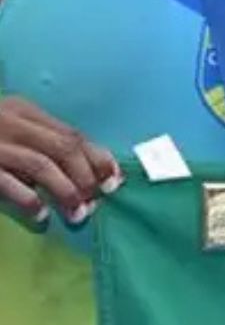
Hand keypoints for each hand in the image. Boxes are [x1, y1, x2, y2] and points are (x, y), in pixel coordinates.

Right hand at [0, 95, 120, 227]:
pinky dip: (29, 199)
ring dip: (66, 192)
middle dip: (86, 176)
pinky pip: (7, 182)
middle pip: (63, 148)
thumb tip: (85, 171)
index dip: (98, 158)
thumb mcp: (10, 127)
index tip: (114, 181)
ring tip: (77, 214)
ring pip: (42, 165)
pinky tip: (40, 214)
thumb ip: (40, 140)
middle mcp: (10, 121)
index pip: (72, 133)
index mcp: (23, 110)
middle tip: (96, 202)